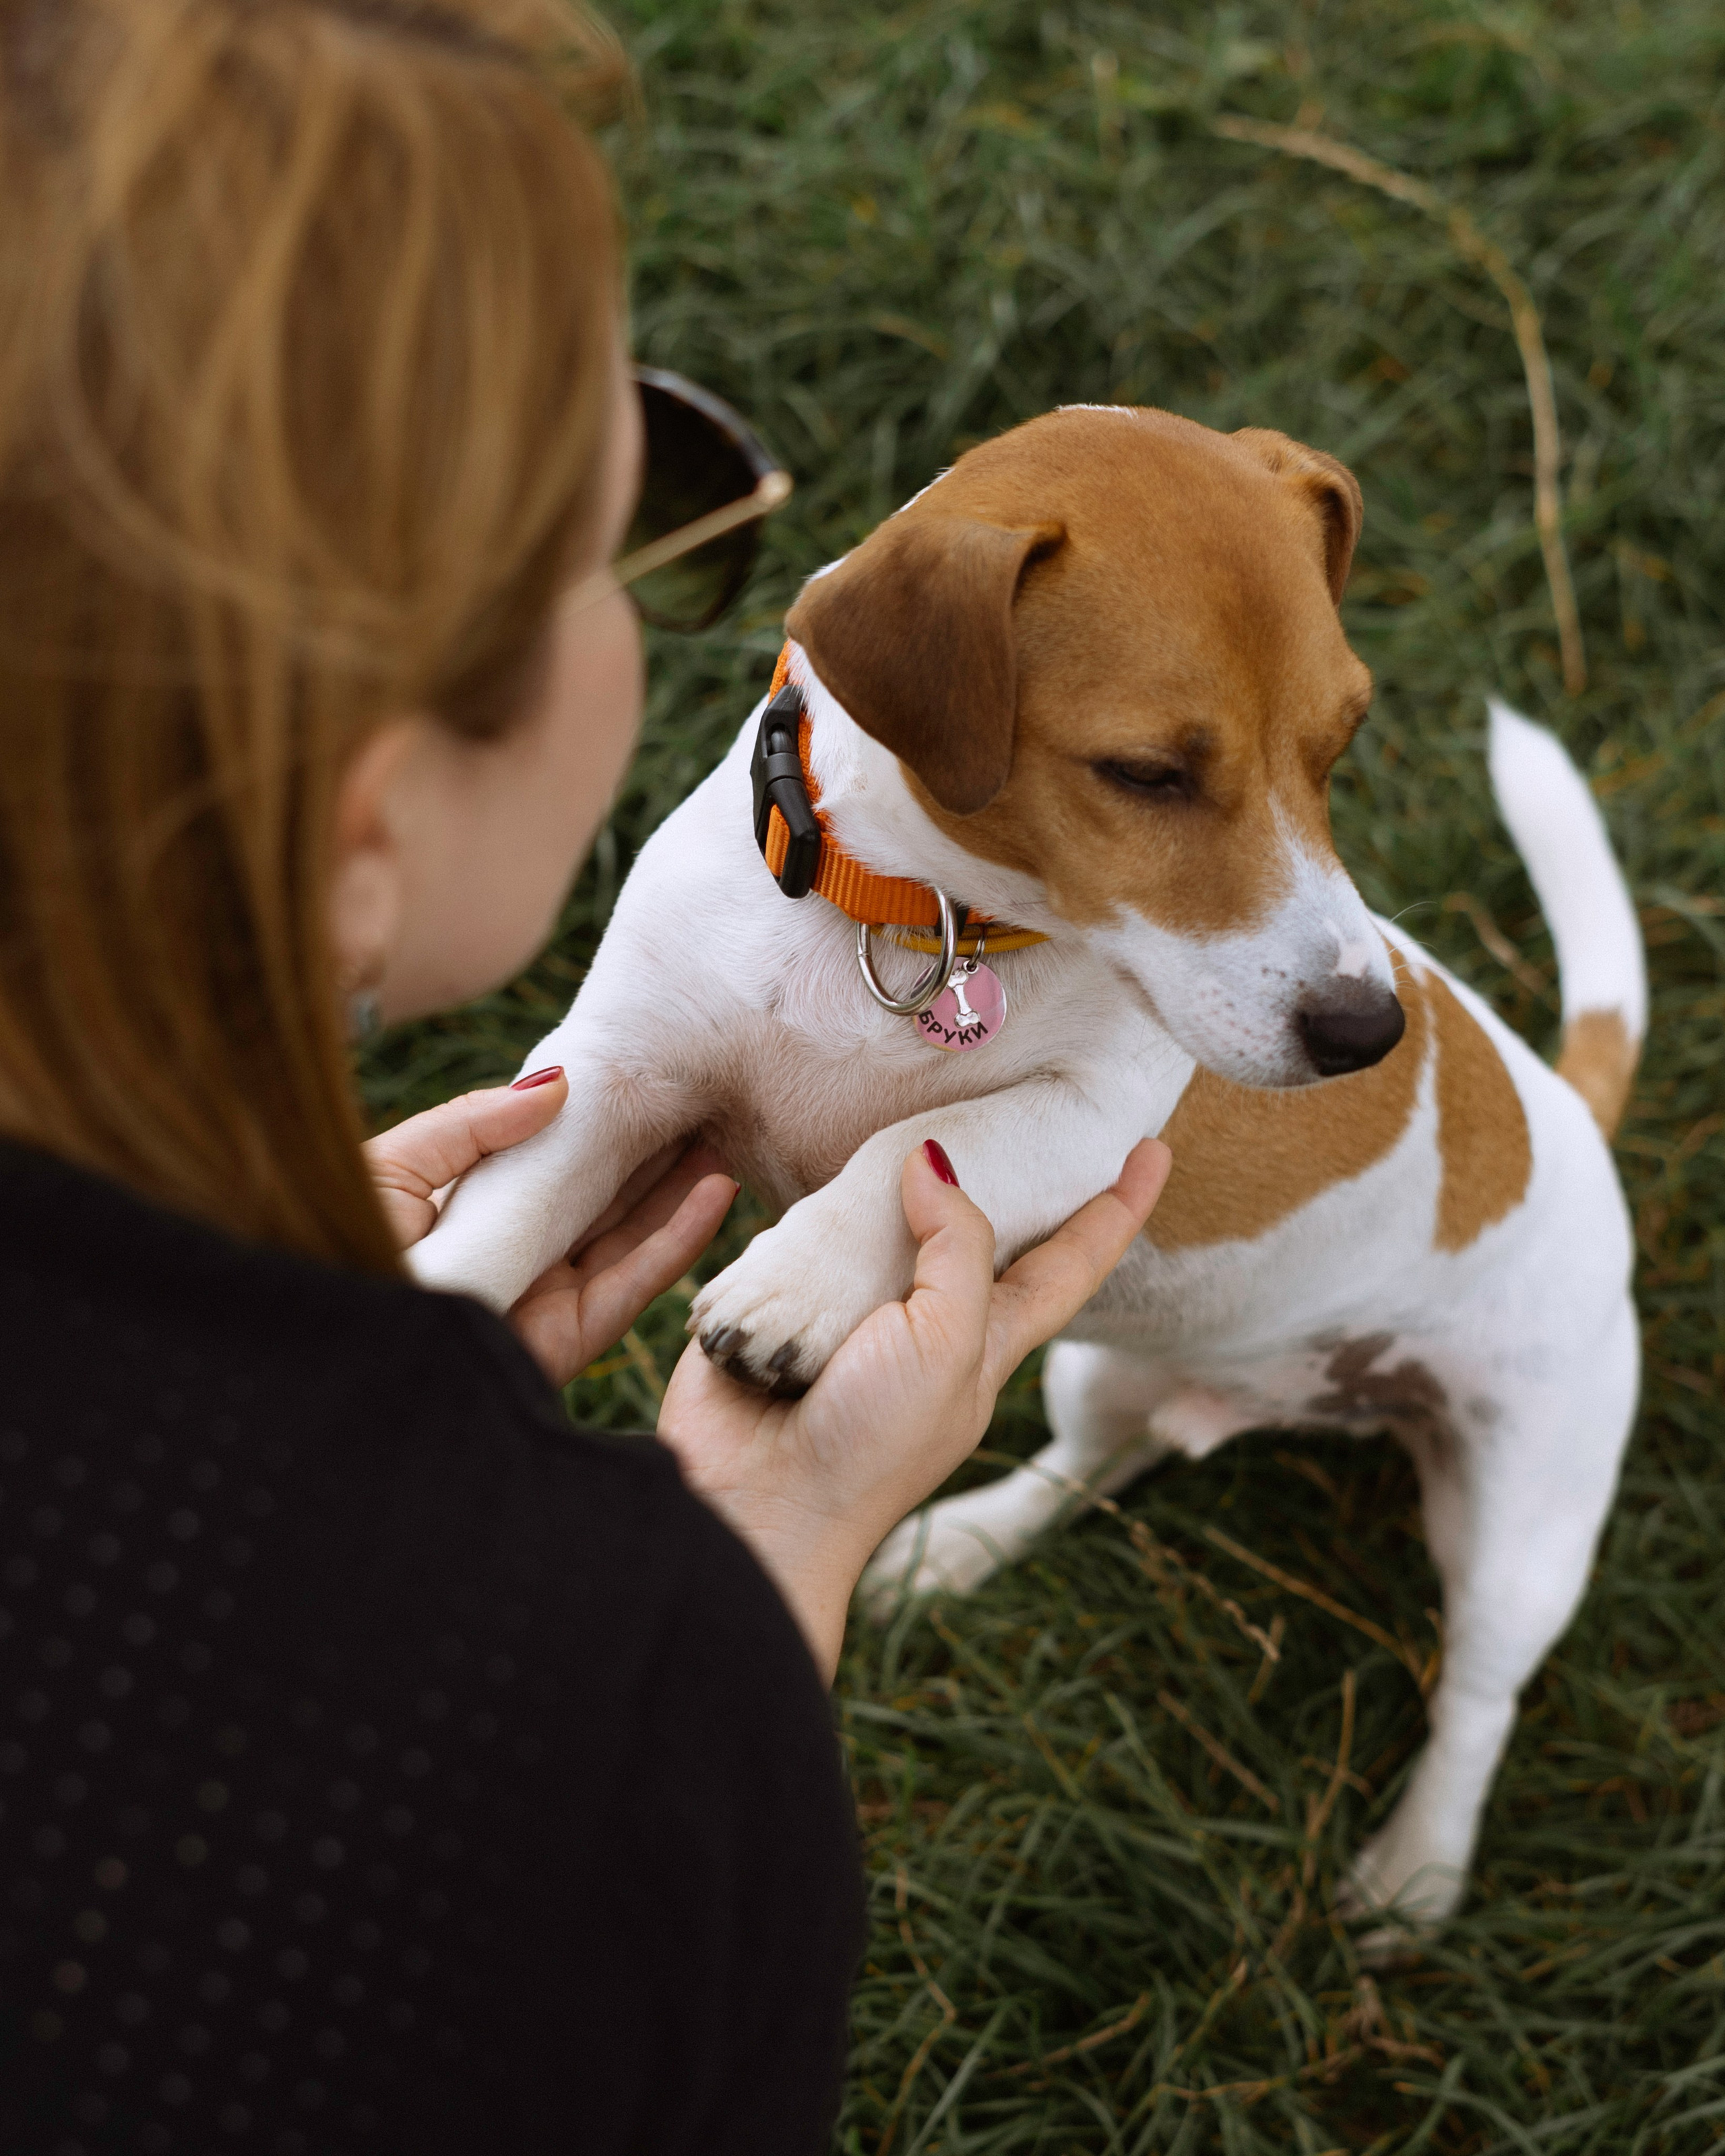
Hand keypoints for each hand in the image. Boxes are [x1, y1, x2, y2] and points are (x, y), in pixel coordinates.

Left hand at [365, 1071, 737, 1386]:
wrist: (335, 1345)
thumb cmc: (335, 1247)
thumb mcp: (395, 1164)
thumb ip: (474, 1121)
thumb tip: (560, 1083)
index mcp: (470, 1214)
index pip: (550, 1164)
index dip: (600, 1127)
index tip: (646, 1084)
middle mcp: (514, 1256)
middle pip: (602, 1199)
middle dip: (654, 1153)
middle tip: (705, 1102)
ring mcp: (544, 1299)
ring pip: (631, 1237)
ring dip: (682, 1189)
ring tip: (726, 1136)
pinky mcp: (567, 1339)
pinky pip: (636, 1283)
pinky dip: (681, 1240)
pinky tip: (715, 1191)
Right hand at [657, 1136, 1171, 1680]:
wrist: (759, 1506)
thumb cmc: (870, 1444)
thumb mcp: (949, 1343)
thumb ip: (959, 1248)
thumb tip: (932, 1164)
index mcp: (990, 1338)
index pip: (1072, 1262)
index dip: (1116, 1209)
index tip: (1154, 1150)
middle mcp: (932, 1323)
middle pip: (986, 1234)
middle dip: (1012, 1179)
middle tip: (1035, 1111)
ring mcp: (858, 1317)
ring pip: (893, 1229)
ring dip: (897, 1188)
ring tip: (907, 1134)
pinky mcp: (788, 1311)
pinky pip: (806, 1244)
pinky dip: (810, 1218)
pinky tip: (806, 1189)